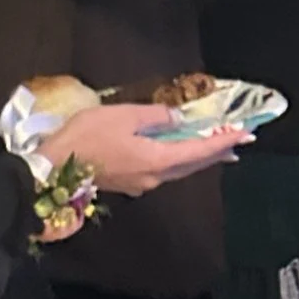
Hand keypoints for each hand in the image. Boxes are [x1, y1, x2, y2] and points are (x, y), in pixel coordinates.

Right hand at [55, 101, 247, 196]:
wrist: (53, 168)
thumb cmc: (87, 137)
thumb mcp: (123, 115)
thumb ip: (155, 116)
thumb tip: (177, 119)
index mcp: (157, 160)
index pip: (199, 151)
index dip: (222, 141)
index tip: (244, 134)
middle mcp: (155, 177)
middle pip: (193, 165)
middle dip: (217, 152)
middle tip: (239, 141)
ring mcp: (142, 183)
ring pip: (179, 169)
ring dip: (199, 157)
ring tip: (218, 148)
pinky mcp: (129, 182)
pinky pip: (163, 170)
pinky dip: (179, 160)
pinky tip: (181, 152)